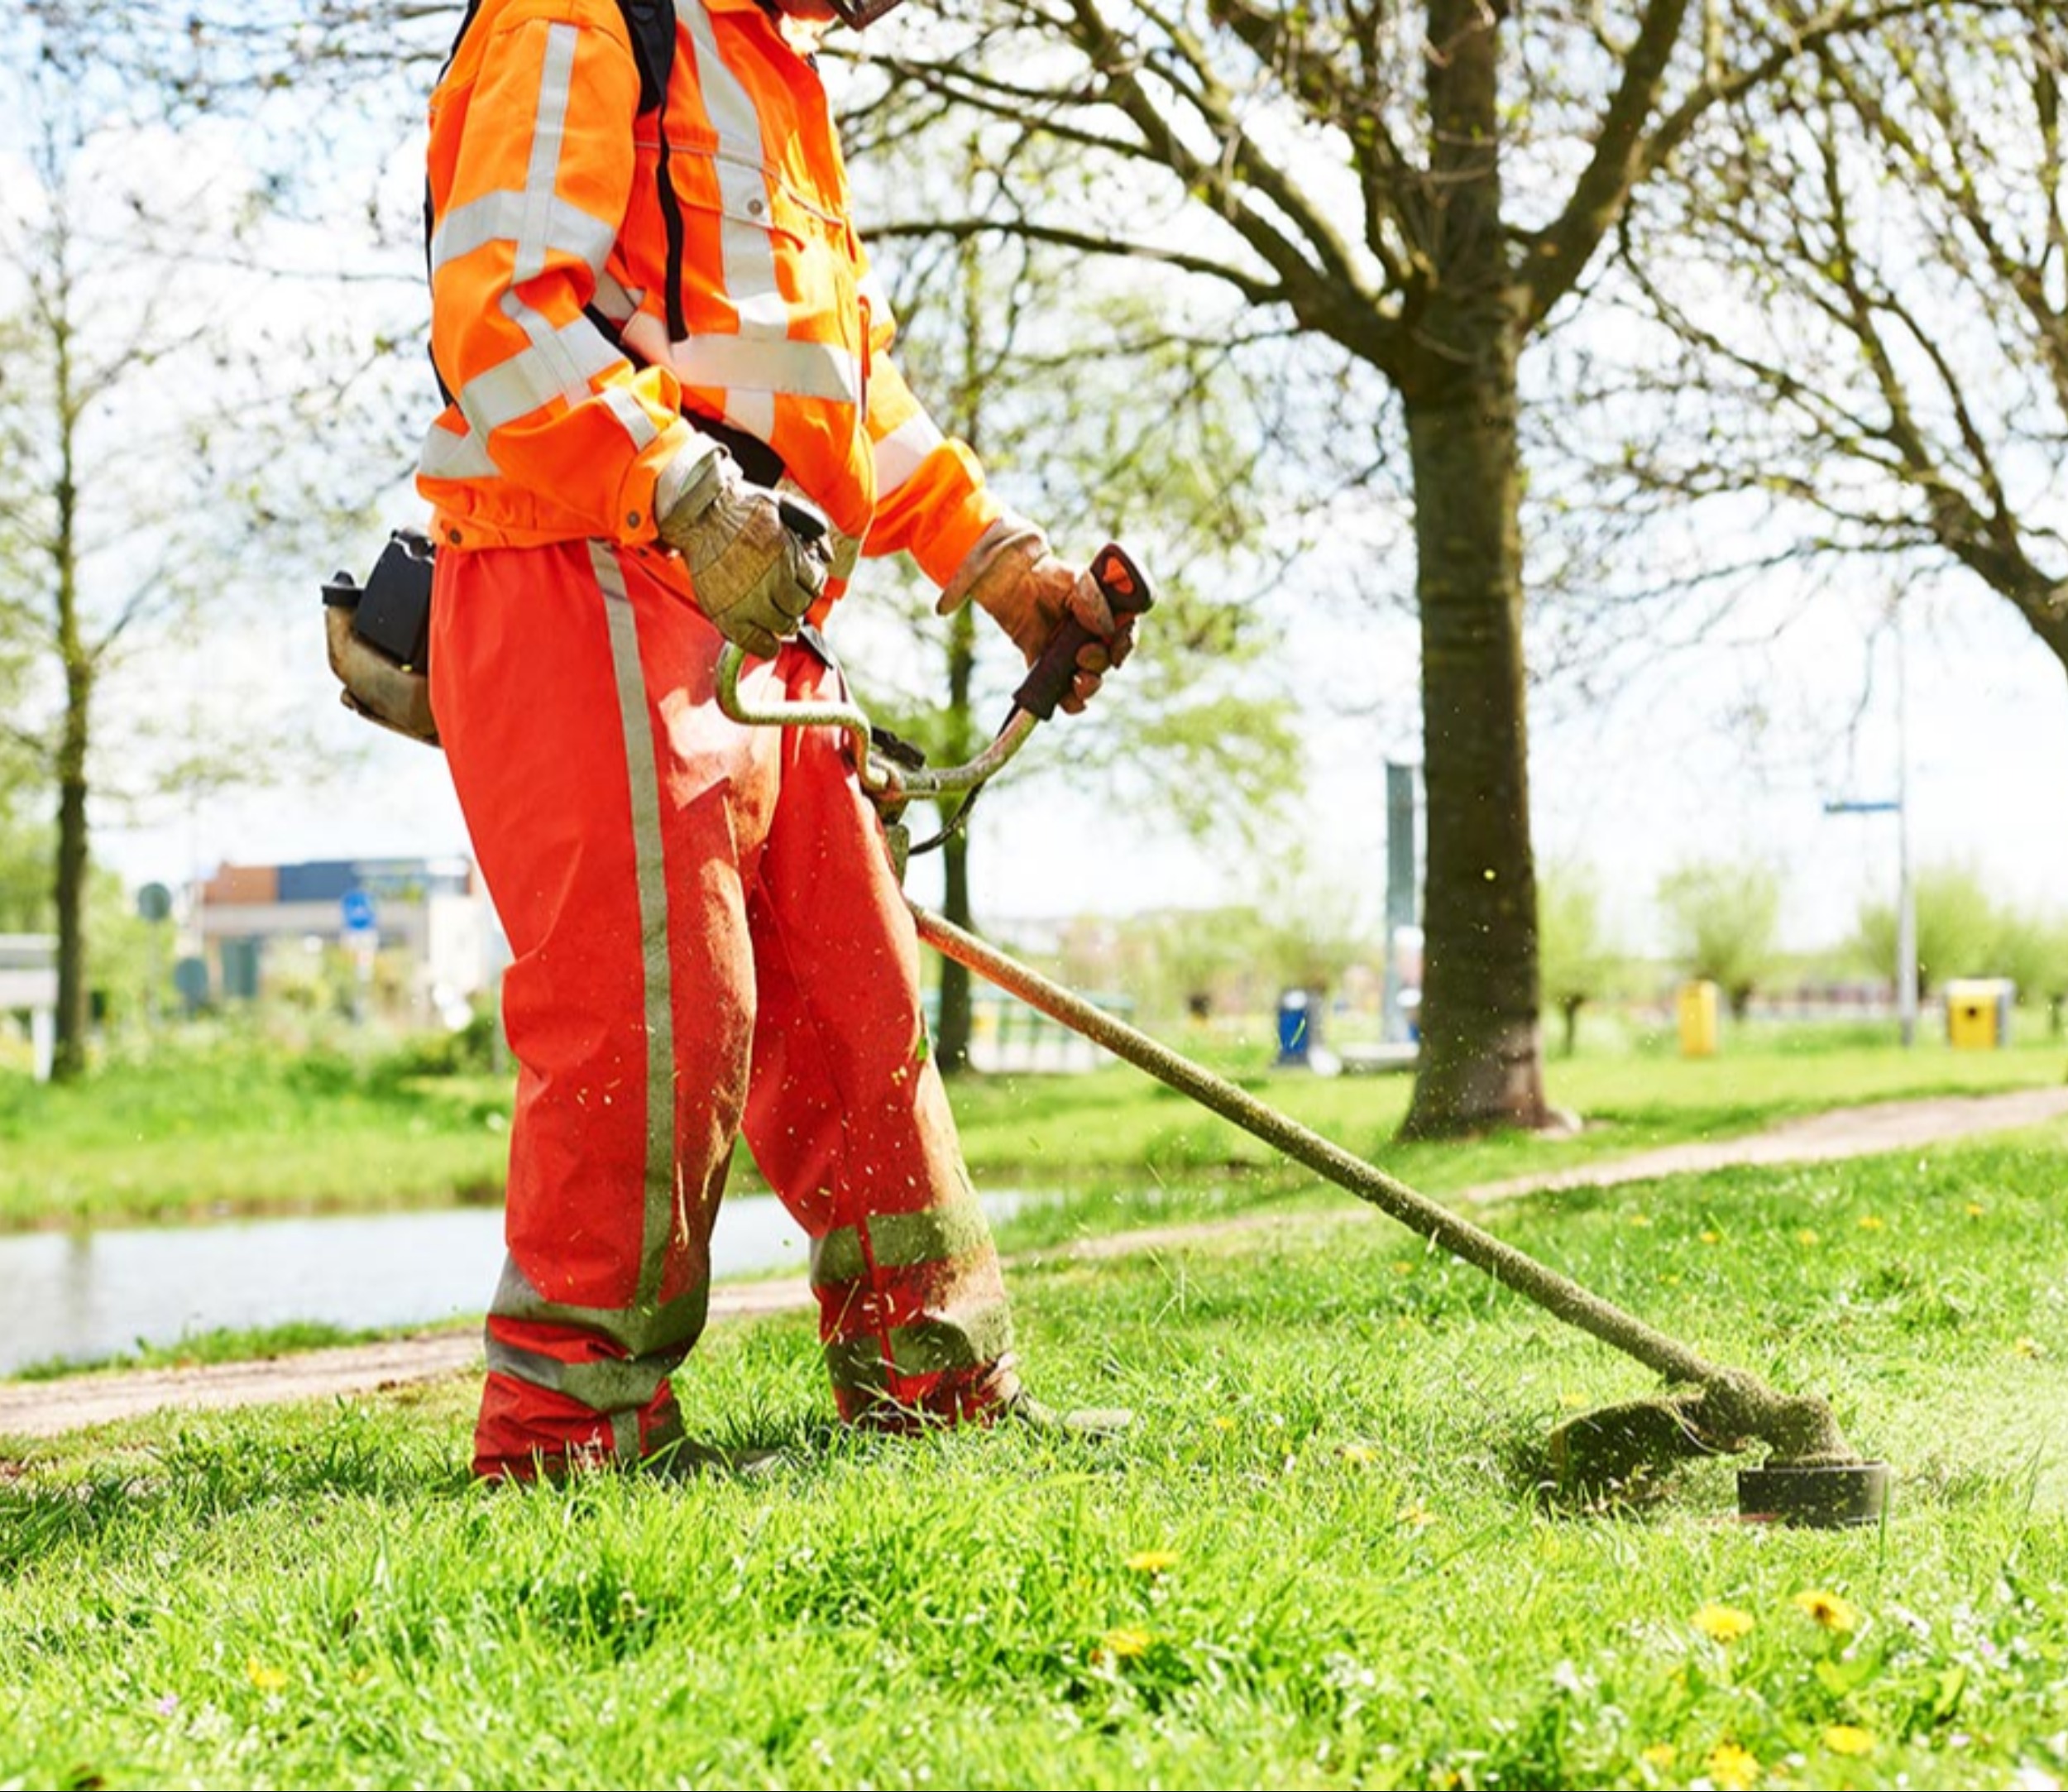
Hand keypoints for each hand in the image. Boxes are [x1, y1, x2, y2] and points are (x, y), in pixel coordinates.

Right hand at [655, 442, 828, 657]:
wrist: (698, 516)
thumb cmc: (740, 508)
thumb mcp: (782, 506)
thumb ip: (810, 526)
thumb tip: (828, 556)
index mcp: (787, 557)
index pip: (815, 585)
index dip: (811, 582)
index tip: (803, 581)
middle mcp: (771, 583)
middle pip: (800, 607)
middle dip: (799, 601)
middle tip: (789, 597)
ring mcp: (748, 602)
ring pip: (783, 626)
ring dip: (785, 622)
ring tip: (777, 613)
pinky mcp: (726, 615)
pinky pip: (755, 643)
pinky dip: (766, 647)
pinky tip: (770, 644)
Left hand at [940, 516, 1137, 713]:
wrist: (1016, 584)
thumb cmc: (1050, 576)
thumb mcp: (1076, 580)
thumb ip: (1093, 601)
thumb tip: (1106, 629)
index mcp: (1107, 617)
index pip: (1125, 636)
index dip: (1125, 646)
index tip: (1117, 652)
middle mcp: (1093, 639)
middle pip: (1108, 662)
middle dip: (1099, 663)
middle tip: (1082, 655)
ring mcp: (1073, 656)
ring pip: (1090, 680)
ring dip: (1089, 686)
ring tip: (1078, 681)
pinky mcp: (1051, 669)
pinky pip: (1064, 693)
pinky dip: (1070, 702)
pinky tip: (1069, 702)